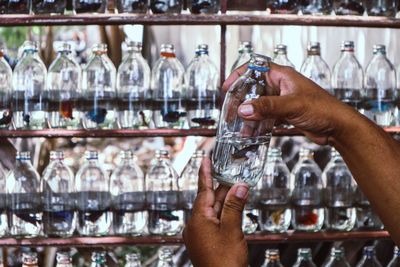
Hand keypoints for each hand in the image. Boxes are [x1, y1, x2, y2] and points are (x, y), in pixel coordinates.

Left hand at [183, 158, 248, 266]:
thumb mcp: (232, 231)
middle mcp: (195, 225)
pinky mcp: (204, 242)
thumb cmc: (224, 263)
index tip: (205, 159)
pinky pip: (213, 222)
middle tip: (230, 173)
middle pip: (210, 200)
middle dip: (221, 187)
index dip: (205, 172)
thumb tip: (239, 187)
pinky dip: (223, 214)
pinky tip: (232, 211)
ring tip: (236, 188)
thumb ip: (235, 207)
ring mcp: (198, 235)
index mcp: (198, 219)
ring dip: (225, 201)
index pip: (203, 189)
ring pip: (213, 211)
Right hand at [224, 63, 362, 144]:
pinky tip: (252, 133)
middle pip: (253, 89)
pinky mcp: (285, 114)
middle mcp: (281, 86)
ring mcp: (282, 101)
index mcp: (282, 76)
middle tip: (230, 112)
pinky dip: (258, 124)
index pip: (255, 68)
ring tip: (239, 128)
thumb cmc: (323, 109)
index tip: (227, 87)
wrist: (338, 128)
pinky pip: (266, 117)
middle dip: (241, 101)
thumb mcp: (292, 105)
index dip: (239, 75)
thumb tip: (244, 109)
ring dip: (249, 116)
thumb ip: (267, 107)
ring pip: (258, 105)